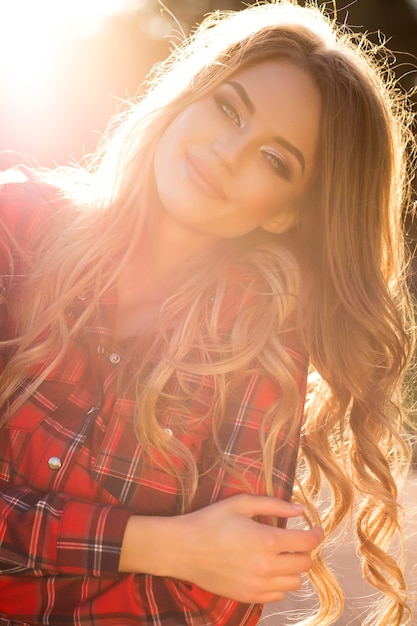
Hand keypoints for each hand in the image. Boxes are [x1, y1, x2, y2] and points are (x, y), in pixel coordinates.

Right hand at [170, 494, 322, 603]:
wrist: (182, 549)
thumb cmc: (210, 521)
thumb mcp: (241, 503)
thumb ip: (274, 505)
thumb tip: (299, 509)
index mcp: (267, 540)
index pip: (307, 542)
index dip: (316, 533)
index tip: (315, 528)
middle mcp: (266, 566)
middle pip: (305, 563)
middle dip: (305, 549)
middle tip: (295, 539)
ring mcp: (258, 585)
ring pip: (295, 582)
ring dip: (294, 568)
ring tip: (281, 555)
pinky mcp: (248, 596)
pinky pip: (278, 595)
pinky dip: (280, 583)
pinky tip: (268, 568)